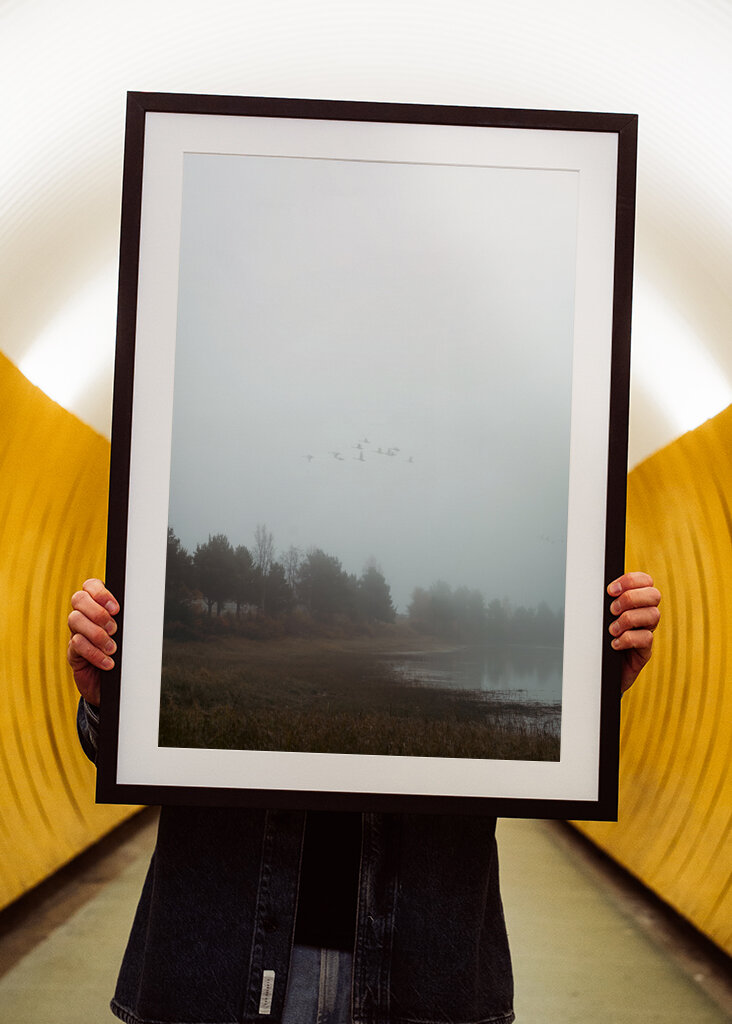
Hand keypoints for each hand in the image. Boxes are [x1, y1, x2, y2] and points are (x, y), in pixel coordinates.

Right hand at [67, 579, 119, 705]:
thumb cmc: (125, 654)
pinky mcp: (73, 652)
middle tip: (114, 629)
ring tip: (112, 648)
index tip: (116, 608)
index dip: (100, 593)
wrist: (115, 684)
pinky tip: (108, 662)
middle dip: (98, 612)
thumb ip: (129, 620)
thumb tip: (141, 609)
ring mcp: (76, 632)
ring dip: (97, 634)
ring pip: (75, 620)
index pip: (90, 585)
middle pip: (78, 599)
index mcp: (98, 605)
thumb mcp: (129, 634)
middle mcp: (84, 616)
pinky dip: (94, 653)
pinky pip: (76, 644)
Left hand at [607, 571, 660, 693]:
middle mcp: (644, 615)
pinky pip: (646, 638)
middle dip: (630, 598)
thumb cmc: (598, 640)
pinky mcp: (645, 651)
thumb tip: (592, 588)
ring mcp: (646, 632)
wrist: (598, 671)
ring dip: (628, 619)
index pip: (645, 581)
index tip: (610, 590)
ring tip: (612, 630)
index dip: (631, 580)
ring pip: (653, 615)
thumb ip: (603, 602)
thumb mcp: (599, 617)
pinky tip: (614, 644)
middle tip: (612, 610)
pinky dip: (628, 639)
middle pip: (654, 595)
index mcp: (635, 602)